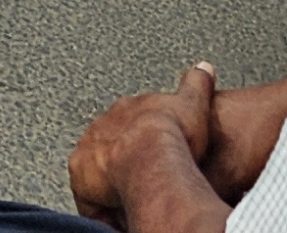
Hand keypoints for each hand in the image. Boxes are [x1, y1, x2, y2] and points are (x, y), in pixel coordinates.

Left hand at [67, 68, 220, 222]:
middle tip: (139, 181)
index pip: (127, 124)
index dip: (137, 141)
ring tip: (130, 202)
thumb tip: (204, 68)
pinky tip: (120, 219)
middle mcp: (102, 128)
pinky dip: (103, 209)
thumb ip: (197, 83)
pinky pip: (90, 198)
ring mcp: (89, 151)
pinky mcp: (82, 176)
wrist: (155, 152)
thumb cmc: (175, 134)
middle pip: (107, 146)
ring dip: (108, 183)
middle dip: (119, 161)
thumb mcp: (193, 101)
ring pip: (96, 171)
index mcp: (126, 110)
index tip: (148, 155)